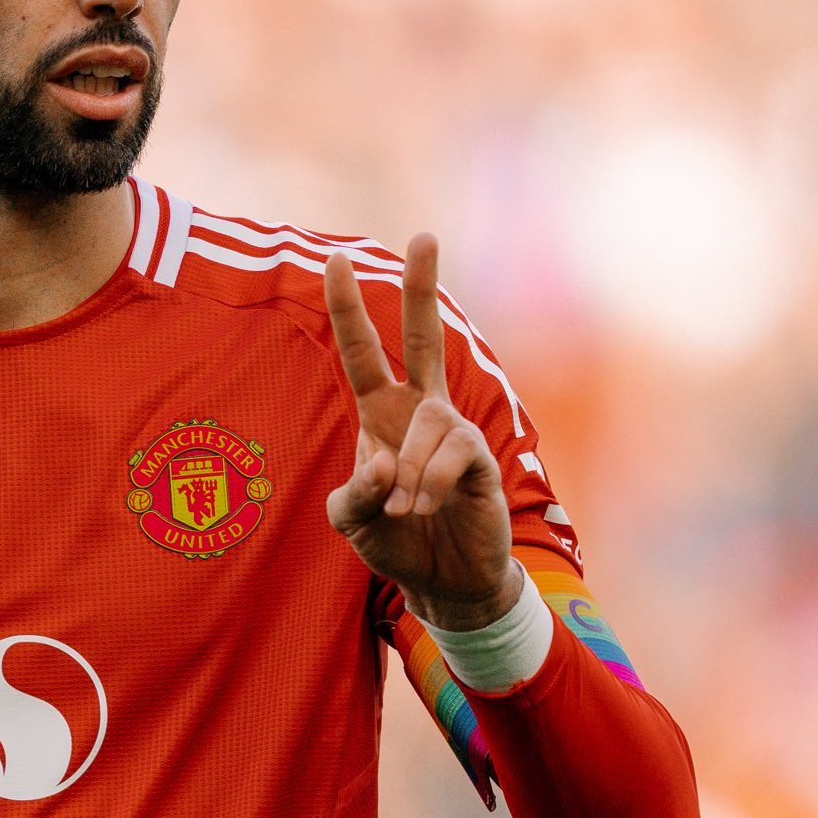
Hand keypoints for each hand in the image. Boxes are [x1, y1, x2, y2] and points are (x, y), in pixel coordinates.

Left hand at [324, 233, 519, 630]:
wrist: (443, 582)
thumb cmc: (393, 539)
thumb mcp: (349, 518)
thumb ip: (354, 491)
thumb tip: (387, 458)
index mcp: (379, 414)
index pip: (360, 352)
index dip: (347, 308)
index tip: (336, 259)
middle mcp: (417, 410)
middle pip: (423, 336)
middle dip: (422, 286)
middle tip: (424, 234)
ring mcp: (452, 431)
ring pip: (429, 421)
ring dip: (410, 472)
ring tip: (407, 509)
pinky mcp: (481, 457)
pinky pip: (453, 454)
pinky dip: (431, 485)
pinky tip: (427, 508)